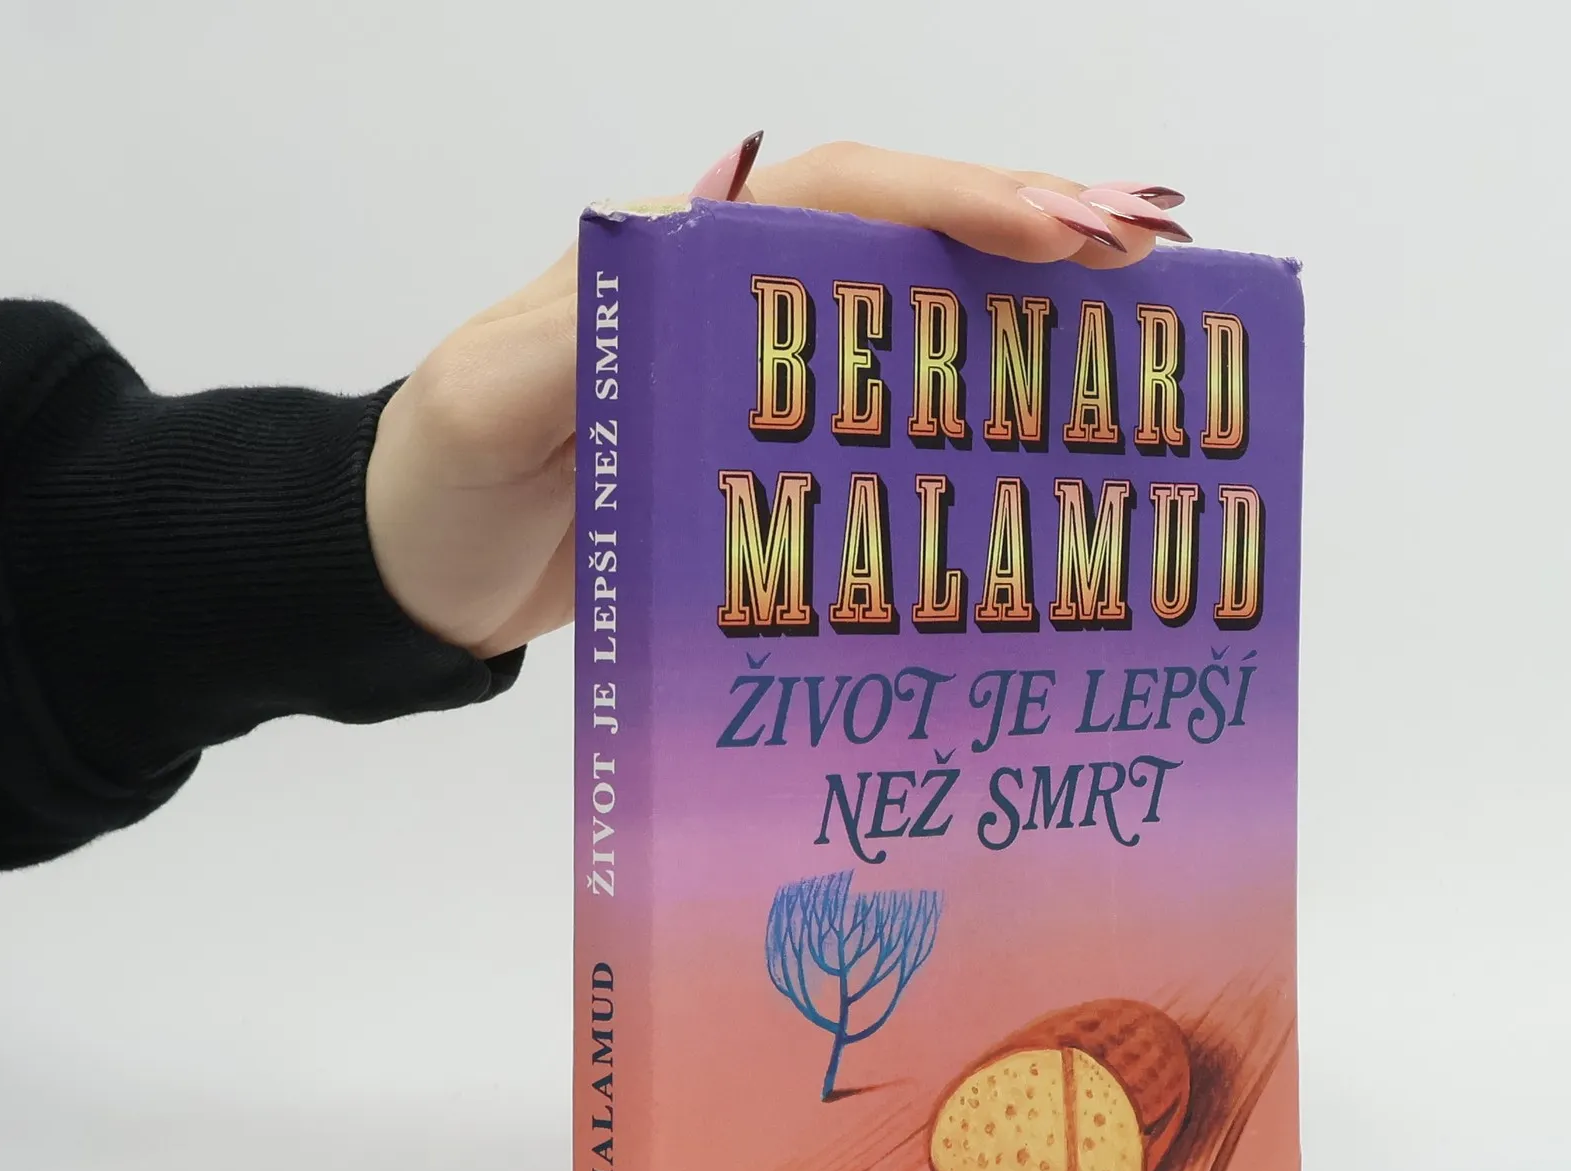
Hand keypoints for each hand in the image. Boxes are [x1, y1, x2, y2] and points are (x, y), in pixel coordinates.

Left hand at [366, 140, 1189, 660]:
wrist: (419, 572)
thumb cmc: (443, 483)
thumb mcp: (491, 404)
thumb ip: (581, 334)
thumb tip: (696, 243)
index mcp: (674, 259)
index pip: (836, 198)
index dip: (951, 201)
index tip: (1059, 229)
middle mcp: (734, 299)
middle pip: (902, 233)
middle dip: (1027, 228)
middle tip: (1152, 249)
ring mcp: (760, 376)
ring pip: (913, 309)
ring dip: (1024, 304)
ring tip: (1139, 310)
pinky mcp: (771, 450)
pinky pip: (890, 404)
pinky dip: (973, 396)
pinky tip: (1045, 417)